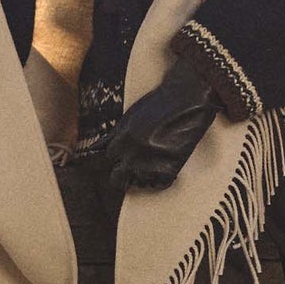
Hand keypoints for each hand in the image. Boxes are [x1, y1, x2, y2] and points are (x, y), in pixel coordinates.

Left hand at [108, 55, 221, 193]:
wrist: (188, 99)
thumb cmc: (161, 104)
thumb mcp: (131, 116)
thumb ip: (114, 135)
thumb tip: (96, 148)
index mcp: (123, 139)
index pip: (110, 157)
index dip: (119, 156)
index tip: (126, 155)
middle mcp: (133, 153)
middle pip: (117, 178)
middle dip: (123, 175)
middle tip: (133, 170)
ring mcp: (151, 163)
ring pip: (138, 182)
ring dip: (144, 176)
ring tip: (154, 162)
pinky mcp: (169, 169)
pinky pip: (159, 184)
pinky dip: (162, 178)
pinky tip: (165, 164)